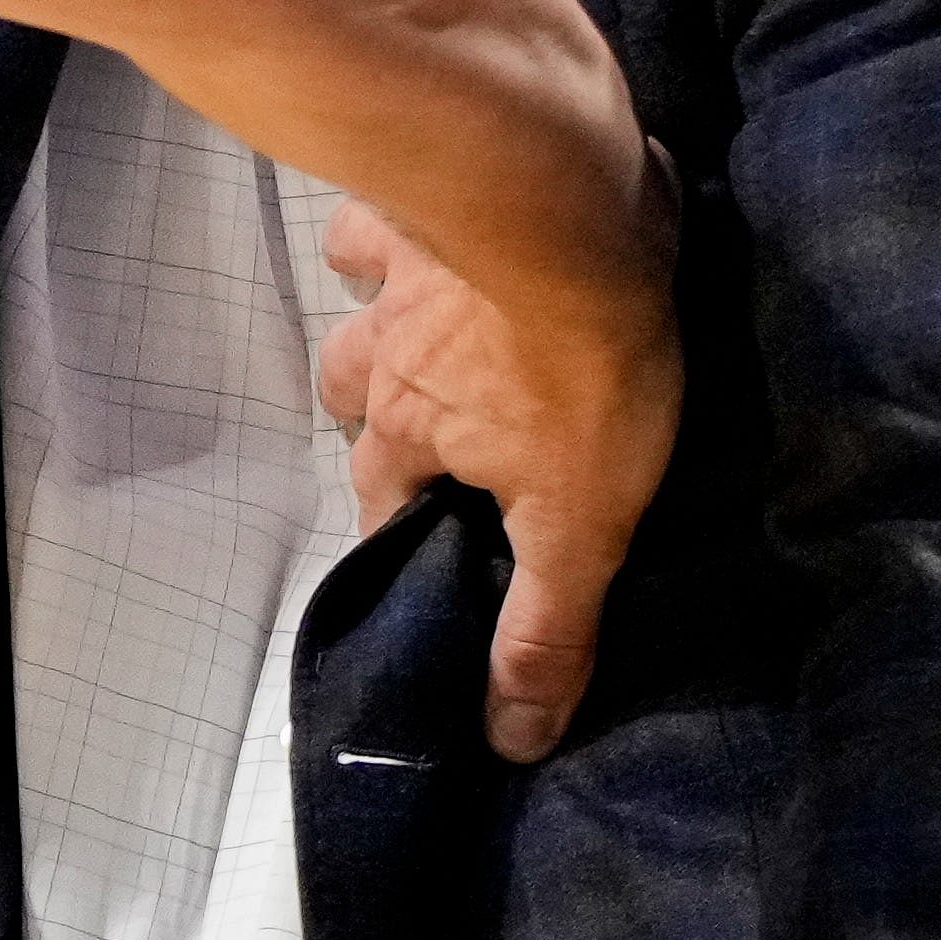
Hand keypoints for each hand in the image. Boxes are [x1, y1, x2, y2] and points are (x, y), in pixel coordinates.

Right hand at [317, 165, 678, 764]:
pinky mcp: (418, 208)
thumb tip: (512, 741)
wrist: (561, 199)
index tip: (442, 549)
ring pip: (356, 327)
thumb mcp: (584, 518)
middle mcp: (379, 365)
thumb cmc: (578, 361)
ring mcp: (392, 283)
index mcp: (410, 439)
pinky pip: (370, 231)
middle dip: (385, 431)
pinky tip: (415, 242)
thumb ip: (547, 627)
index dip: (407, 536)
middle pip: (356, 413)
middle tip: (451, 432)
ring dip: (378, 341)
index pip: (382, 511)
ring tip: (430, 341)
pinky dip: (382, 243)